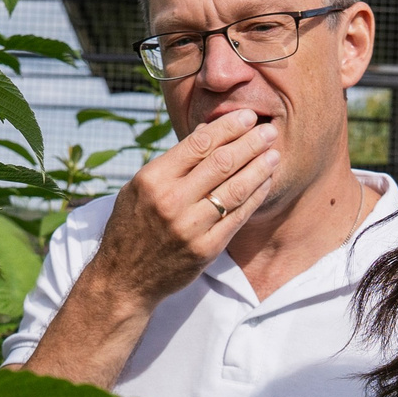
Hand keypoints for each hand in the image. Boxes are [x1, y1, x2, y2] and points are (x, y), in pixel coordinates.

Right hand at [82, 109, 280, 310]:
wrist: (123, 279)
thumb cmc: (131, 227)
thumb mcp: (139, 187)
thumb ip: (173, 161)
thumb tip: (207, 131)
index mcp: (153, 179)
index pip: (199, 143)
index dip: (228, 127)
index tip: (247, 118)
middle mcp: (171, 201)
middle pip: (222, 162)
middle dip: (250, 143)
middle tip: (269, 131)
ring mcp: (189, 227)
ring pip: (235, 189)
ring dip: (259, 168)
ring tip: (274, 154)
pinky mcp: (205, 250)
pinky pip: (237, 217)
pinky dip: (255, 197)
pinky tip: (265, 183)